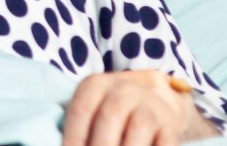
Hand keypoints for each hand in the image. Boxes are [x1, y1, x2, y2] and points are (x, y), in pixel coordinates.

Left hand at [62, 71, 215, 145]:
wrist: (154, 99)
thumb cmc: (108, 112)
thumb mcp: (91, 109)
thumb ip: (77, 127)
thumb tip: (54, 143)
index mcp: (95, 85)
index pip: (80, 111)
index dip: (72, 138)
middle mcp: (123, 89)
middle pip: (109, 118)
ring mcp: (151, 105)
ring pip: (138, 129)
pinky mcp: (172, 125)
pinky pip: (165, 143)